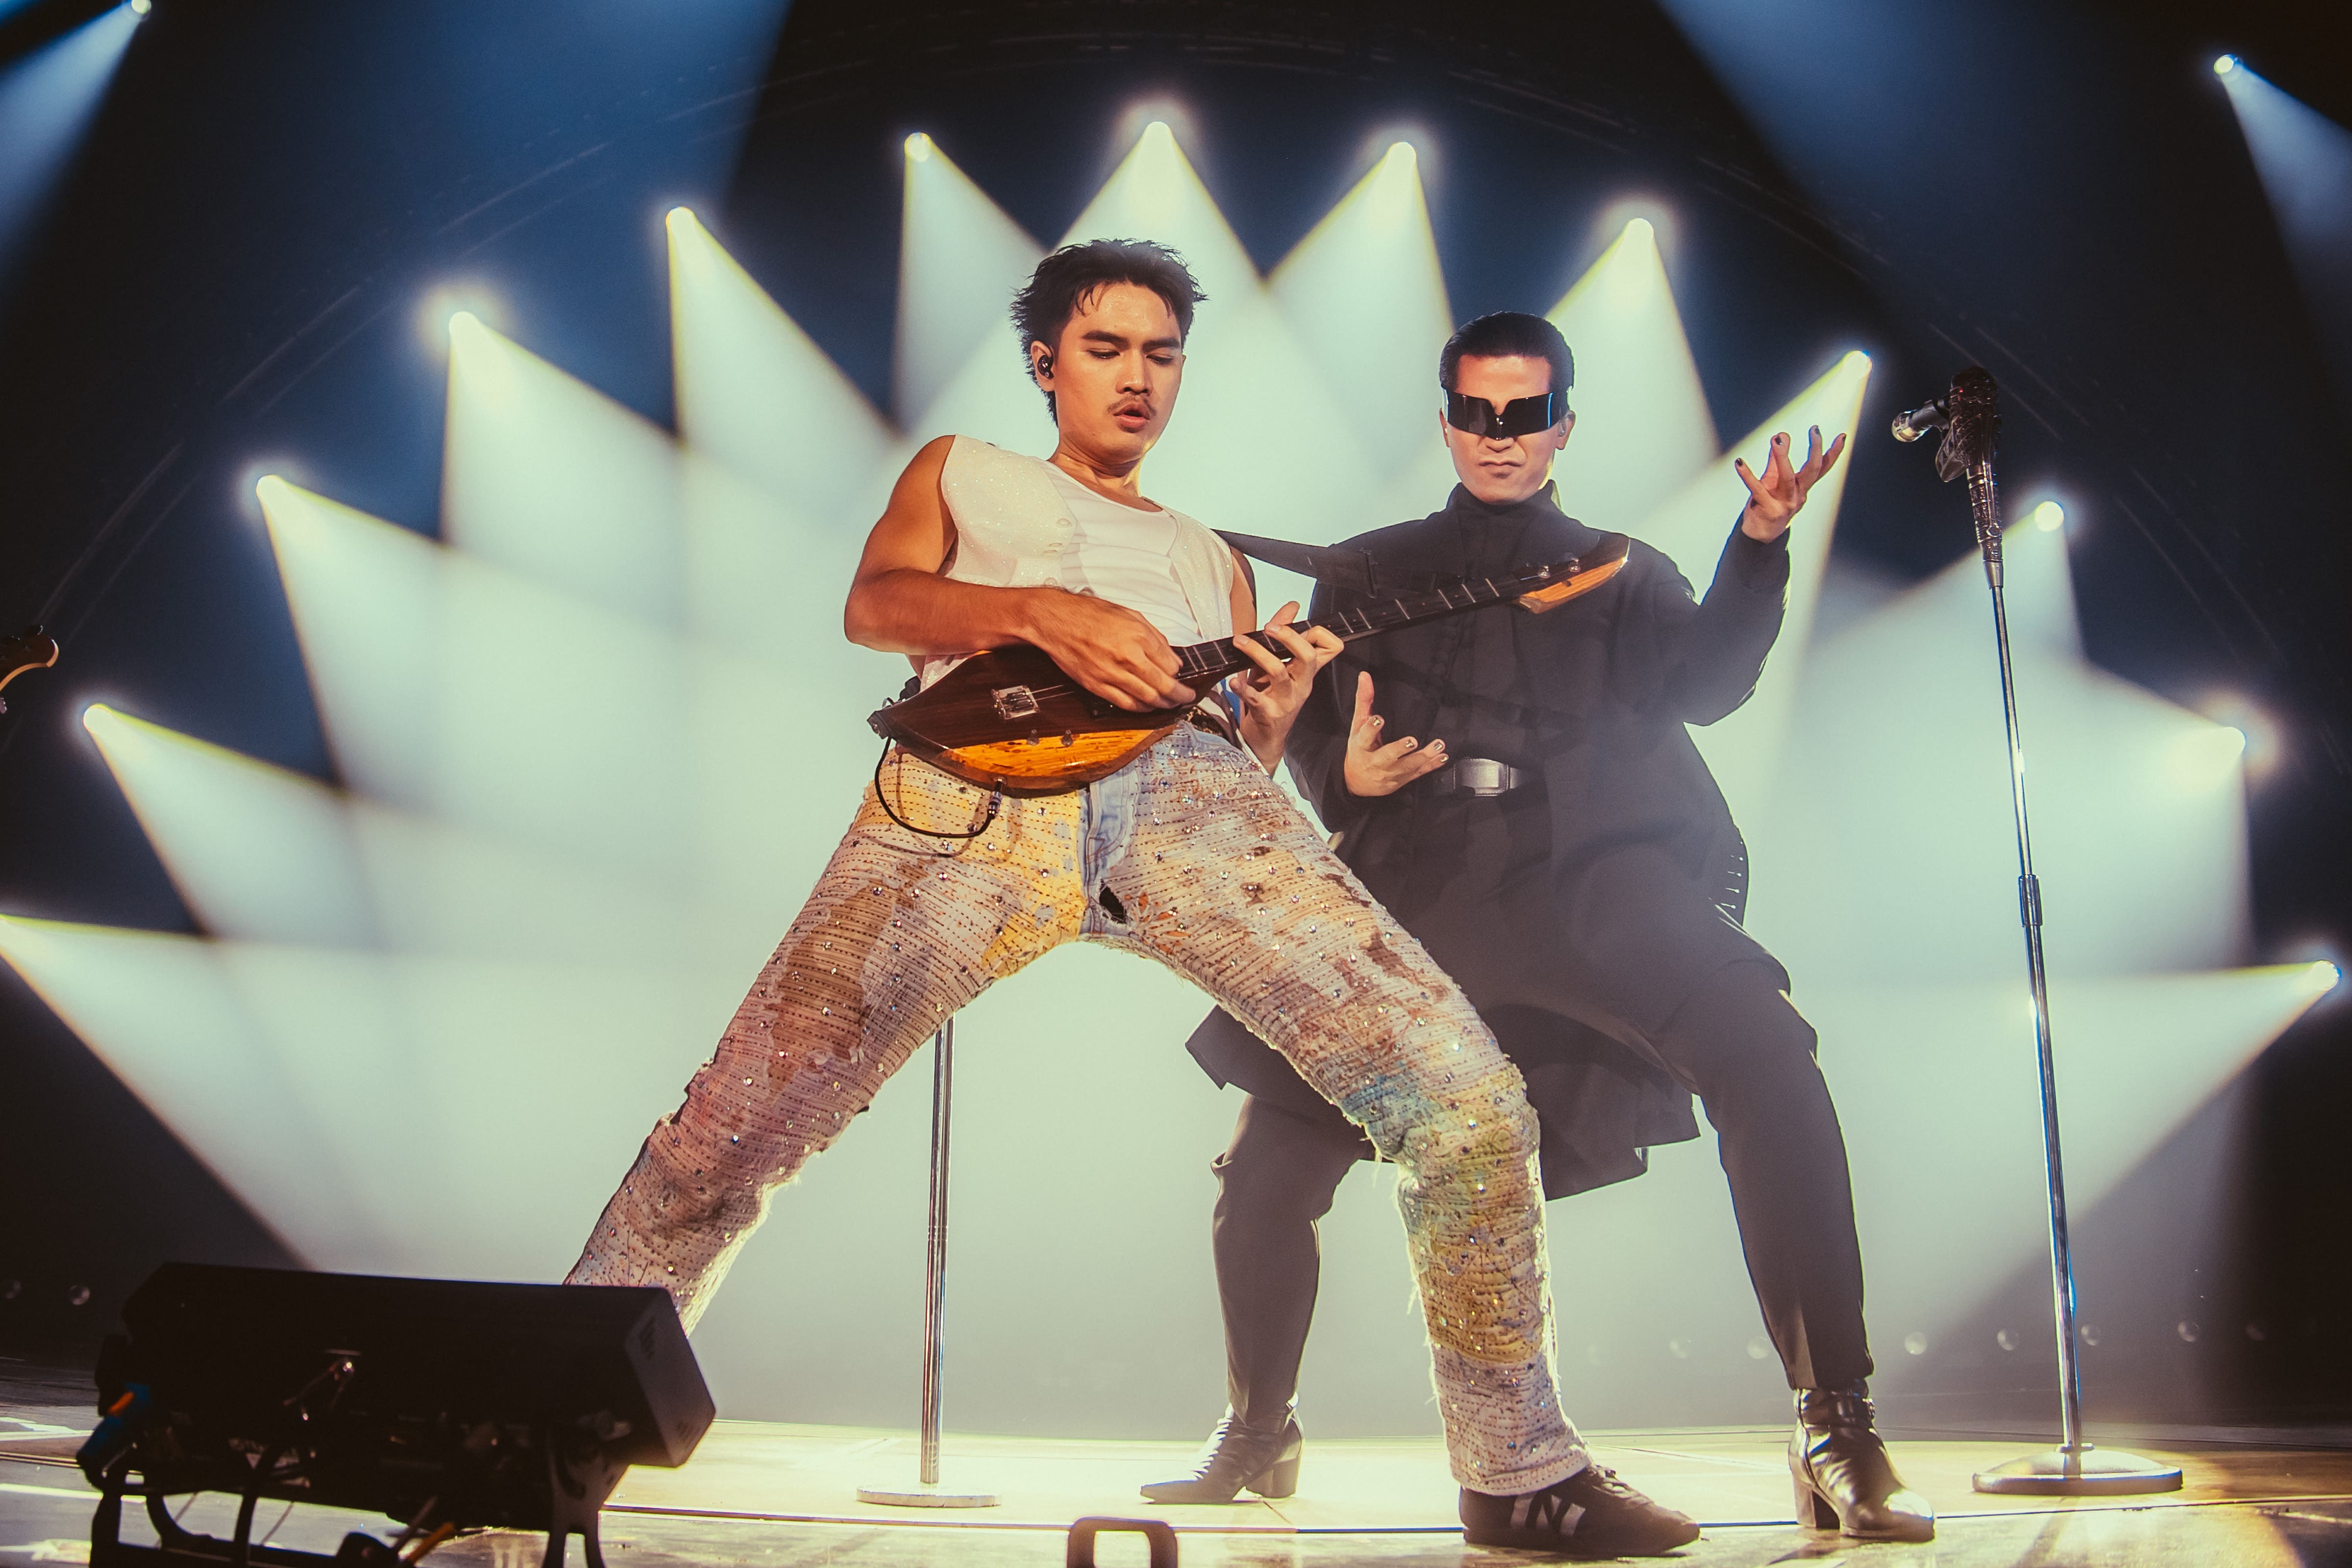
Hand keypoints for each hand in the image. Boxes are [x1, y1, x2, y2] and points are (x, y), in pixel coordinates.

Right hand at [1023, 589, 1195, 711]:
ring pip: (1147, 698)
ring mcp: (1112, 673)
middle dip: (1180, 694)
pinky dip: (1140, 708)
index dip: (1178, 671)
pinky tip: (1147, 707)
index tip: (1180, 674)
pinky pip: (1125, 704)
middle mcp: (1127, 656)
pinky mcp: (1097, 685)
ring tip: (1170, 704)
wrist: (1055, 620)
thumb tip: (1170, 655)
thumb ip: (1153, 636)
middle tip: (1186, 696)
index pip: (1170, 663)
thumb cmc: (1088, 614)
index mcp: (1138, 636)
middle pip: (1164, 685)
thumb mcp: (1129, 614)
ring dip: (1163, 704)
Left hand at [1232, 601, 1344, 740]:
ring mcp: (1286, 700)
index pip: (1330, 648)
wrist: (1265, 738)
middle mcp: (1301, 684)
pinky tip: (1233, 682)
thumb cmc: (1271, 696)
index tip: (1298, 623)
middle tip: (1269, 627)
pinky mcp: (1268, 714)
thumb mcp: (1278, 664)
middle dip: (1290, 637)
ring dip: (1258, 653)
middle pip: (1308, 656)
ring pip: (1279, 672)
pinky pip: (1256, 698)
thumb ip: (1284, 635)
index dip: (1320, 632)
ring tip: (1240, 642)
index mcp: (1307, 672)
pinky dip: (1243, 688)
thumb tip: (1293, 606)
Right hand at [1341, 671, 1446, 796]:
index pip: (1365, 736)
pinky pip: (1418, 773)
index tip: (1379, 719)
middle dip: (1400, 749)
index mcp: (1362, 746)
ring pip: (1407, 766)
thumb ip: (1364, 701)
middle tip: (1412, 740)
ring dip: (1423, 757)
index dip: (1371, 728)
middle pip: (1387, 755)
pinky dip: (1431, 766)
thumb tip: (1364, 675)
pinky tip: (1442, 757)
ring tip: (1438, 746)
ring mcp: (1389, 773)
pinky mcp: (1401, 779)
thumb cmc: (1358, 750)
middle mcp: (1375, 761)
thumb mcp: (1357, 726)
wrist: (1356, 782)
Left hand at [1736, 425, 1845, 540]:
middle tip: (1815, 429)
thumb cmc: (1769, 503)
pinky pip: (1757, 489)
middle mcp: (1798, 495)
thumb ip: (1776, 459)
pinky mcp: (1768, 509)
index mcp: (1803, 487)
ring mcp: (1785, 504)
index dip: (1833, 453)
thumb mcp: (1775, 480)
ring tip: (1776, 439)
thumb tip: (1781, 434)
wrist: (1761, 534)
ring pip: (1787, 478)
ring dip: (1782, 457)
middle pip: (1812, 470)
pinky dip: (1747, 475)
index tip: (1843, 436)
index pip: (1822, 468)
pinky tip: (1739, 462)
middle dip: (1815, 449)